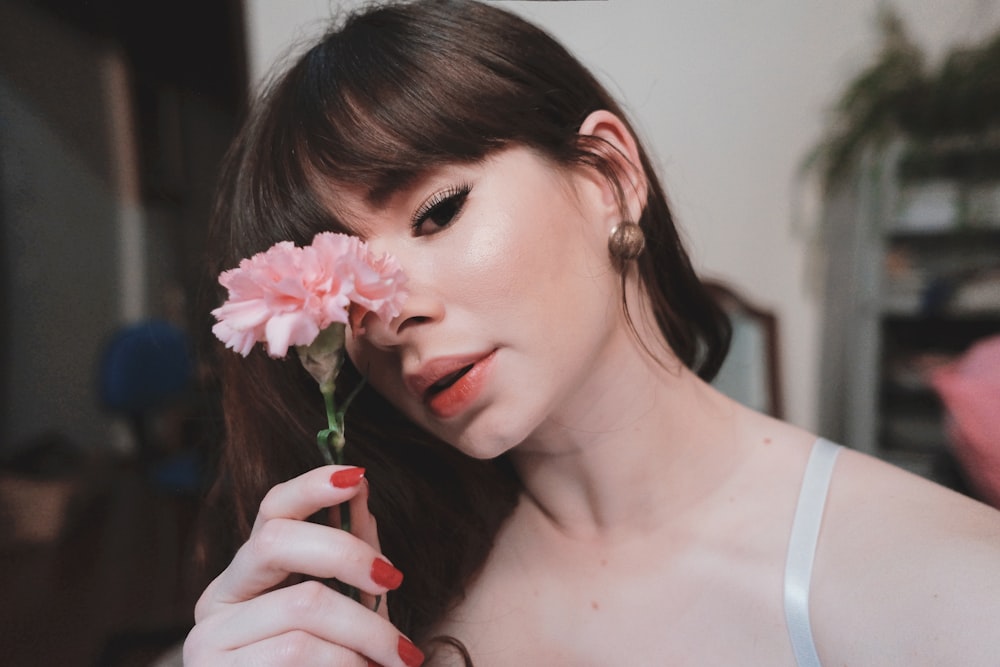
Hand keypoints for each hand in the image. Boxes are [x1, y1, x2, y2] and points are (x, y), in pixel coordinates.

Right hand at [183, 465, 423, 666]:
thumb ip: (350, 552)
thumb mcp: (346, 610)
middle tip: (394, 580)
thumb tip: (359, 485)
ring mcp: (210, 647)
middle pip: (276, 544)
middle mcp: (216, 603)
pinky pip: (301, 656)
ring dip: (367, 633)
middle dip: (348, 556)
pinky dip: (348, 665)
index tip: (356, 475)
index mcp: (245, 577)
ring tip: (397, 658)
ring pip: (303, 610)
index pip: (269, 512)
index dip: (310, 486)